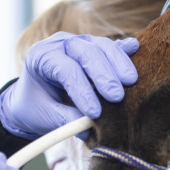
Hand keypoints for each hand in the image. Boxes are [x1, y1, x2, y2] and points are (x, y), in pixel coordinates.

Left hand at [0, 32, 138, 138]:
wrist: (34, 98)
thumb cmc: (36, 106)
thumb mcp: (45, 116)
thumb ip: (65, 119)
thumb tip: (89, 128)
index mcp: (41, 56)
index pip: (66, 69)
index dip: (82, 90)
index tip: (95, 113)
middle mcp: (61, 44)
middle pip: (86, 52)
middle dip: (104, 74)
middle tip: (117, 97)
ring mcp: (79, 41)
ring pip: (102, 45)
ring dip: (118, 63)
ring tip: (131, 81)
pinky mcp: (95, 46)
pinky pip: (112, 46)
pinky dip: (123, 50)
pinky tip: (135, 48)